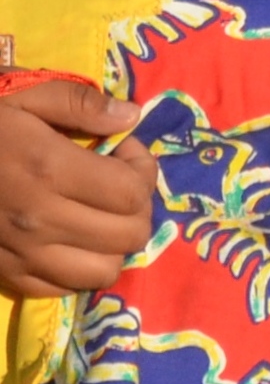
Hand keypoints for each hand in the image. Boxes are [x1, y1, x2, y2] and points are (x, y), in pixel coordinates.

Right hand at [0, 80, 157, 298]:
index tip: (123, 151)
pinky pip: (60, 289)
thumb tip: (132, 117)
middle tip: (119, 183)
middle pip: (128, 236)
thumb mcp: (25, 93)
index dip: (142, 170)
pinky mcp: (3, 274)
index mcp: (49, 169)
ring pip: (102, 272)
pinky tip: (70, 238)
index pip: (132, 193)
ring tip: (100, 214)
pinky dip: (78, 269)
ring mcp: (19, 254)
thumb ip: (82, 104)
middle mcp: (38, 220)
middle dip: (138, 207)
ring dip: (113, 243)